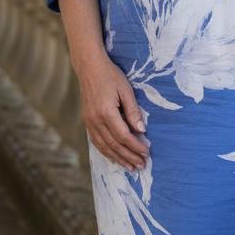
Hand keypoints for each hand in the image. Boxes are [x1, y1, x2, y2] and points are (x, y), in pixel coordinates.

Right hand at [77, 54, 149, 171]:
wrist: (89, 67)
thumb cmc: (110, 76)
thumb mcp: (126, 90)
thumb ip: (133, 111)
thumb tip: (141, 130)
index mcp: (106, 112)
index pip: (124, 136)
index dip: (136, 147)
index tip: (146, 153)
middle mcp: (95, 120)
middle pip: (114, 145)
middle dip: (129, 157)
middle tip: (141, 165)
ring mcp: (89, 122)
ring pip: (104, 147)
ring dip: (118, 159)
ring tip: (130, 167)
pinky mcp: (87, 122)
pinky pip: (96, 142)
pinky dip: (106, 152)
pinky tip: (114, 157)